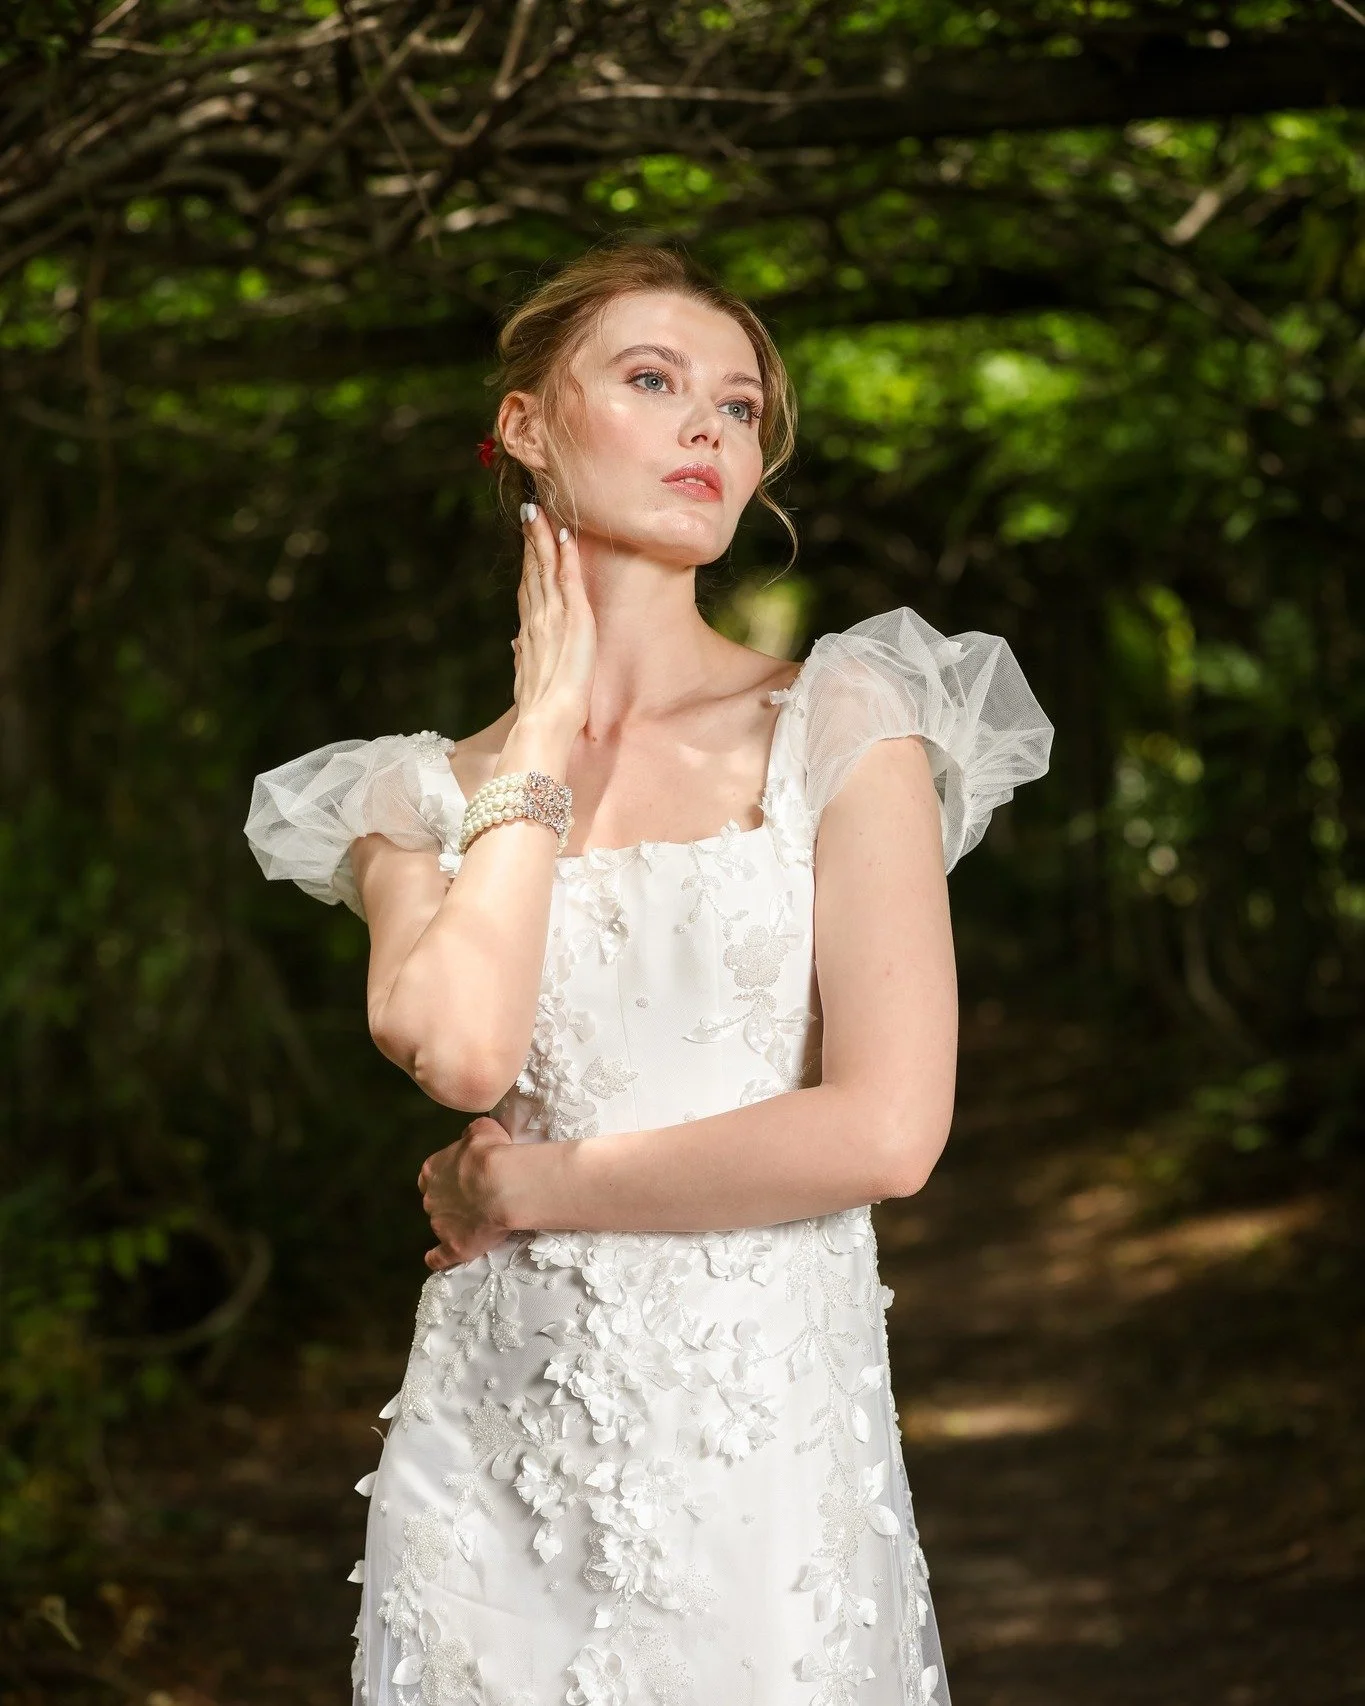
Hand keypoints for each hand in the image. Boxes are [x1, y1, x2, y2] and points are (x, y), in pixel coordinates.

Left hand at [417, 1116, 514, 1270]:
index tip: (461, 1179)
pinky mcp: (452, 1246)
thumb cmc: (493, 1153)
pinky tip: (437, 1259)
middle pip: (436, 1201)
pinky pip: (438, 1257)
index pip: (431, 1175)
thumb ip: (470, 1135)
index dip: (446, 1178)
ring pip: (442, 1225)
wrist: (503, 1184)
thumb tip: (469, 1138)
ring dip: (455, 1224)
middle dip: (451, 1201)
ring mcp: (439, 1224)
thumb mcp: (482, 1130)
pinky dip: (437, 1258)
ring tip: (479, 1223)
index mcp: (433, 1169)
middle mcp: (431, 1197)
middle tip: (477, 1200)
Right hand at [512, 502, 595, 738]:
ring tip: (539, 511)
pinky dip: (567, 556)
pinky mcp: (574, 619)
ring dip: (543, 537)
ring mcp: (553, 617)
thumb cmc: (539, 711)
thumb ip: (523, 657)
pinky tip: (565, 535)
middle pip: (532, 571)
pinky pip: (569, 579)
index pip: (528, 589)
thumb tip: (516, 644)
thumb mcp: (527, 678)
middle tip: (529, 510)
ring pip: (545, 568)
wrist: (545, 722)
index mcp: (530, 633)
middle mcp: (537, 620)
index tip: (526, 540)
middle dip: (530, 540)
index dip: (527, 562)